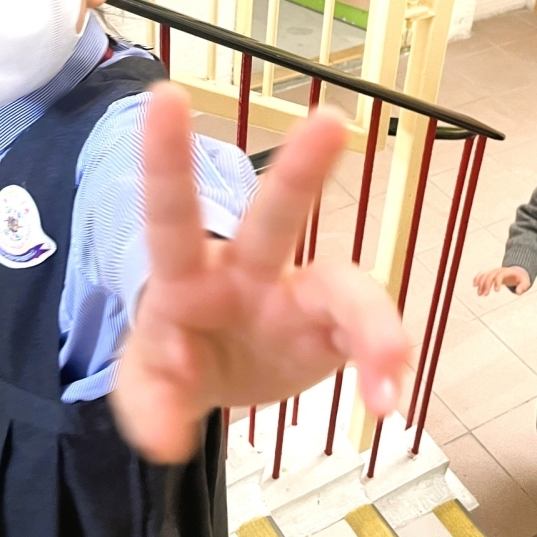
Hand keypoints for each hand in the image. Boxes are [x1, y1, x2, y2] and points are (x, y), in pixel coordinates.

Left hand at [111, 84, 408, 463]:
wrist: (221, 378)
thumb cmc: (178, 355)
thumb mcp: (147, 386)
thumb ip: (149, 404)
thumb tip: (166, 440)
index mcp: (185, 271)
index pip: (171, 213)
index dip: (165, 158)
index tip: (162, 96)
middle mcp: (248, 269)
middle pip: (275, 215)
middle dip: (300, 169)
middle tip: (332, 120)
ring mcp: (298, 296)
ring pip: (344, 285)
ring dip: (373, 320)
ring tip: (388, 365)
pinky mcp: (335, 329)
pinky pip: (368, 341)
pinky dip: (380, 368)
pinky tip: (385, 399)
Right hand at [473, 266, 530, 296]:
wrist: (517, 272)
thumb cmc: (521, 279)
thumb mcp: (525, 282)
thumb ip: (522, 287)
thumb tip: (518, 292)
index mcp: (506, 272)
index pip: (500, 275)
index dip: (497, 282)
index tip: (496, 291)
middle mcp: (498, 270)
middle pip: (490, 275)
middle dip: (486, 285)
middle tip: (485, 295)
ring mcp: (493, 271)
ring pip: (484, 275)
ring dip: (481, 284)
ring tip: (479, 294)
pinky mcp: (490, 274)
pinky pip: (482, 274)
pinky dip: (477, 278)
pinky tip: (474, 285)